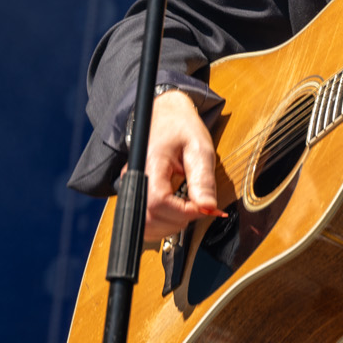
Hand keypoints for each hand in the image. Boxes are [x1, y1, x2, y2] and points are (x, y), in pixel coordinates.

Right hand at [140, 89, 224, 242]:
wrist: (166, 116)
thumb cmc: (181, 128)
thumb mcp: (200, 148)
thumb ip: (203, 178)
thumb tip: (208, 207)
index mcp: (150, 164)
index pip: (159, 202)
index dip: (183, 212)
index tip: (203, 208)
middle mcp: (136, 178)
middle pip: (149, 218)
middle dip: (179, 220)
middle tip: (199, 208)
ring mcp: (134, 186)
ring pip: (145, 224)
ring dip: (171, 225)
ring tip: (189, 209)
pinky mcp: (137, 192)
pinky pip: (145, 219)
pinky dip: (163, 223)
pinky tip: (177, 212)